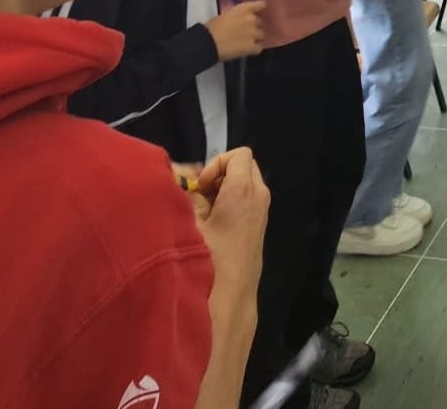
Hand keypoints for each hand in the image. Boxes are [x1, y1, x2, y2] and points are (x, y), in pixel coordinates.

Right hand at [182, 148, 267, 298]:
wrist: (231, 293)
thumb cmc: (209, 254)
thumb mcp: (191, 221)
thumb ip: (188, 194)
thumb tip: (184, 177)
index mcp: (244, 189)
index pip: (239, 154)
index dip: (216, 163)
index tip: (200, 186)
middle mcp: (259, 196)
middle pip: (243, 166)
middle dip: (219, 174)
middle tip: (200, 194)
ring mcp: (262, 211)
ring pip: (245, 184)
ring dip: (223, 189)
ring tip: (202, 210)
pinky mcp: (259, 225)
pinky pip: (247, 200)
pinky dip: (230, 202)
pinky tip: (212, 223)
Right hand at [203, 0, 267, 60]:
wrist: (208, 43)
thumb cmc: (211, 29)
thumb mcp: (224, 16)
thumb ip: (236, 17)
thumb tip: (238, 22)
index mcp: (243, 9)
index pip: (260, 5)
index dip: (260, 8)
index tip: (260, 10)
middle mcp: (251, 19)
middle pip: (260, 22)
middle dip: (254, 26)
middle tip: (244, 32)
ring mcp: (254, 33)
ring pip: (261, 35)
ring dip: (255, 38)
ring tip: (244, 43)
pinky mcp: (253, 47)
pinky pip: (259, 48)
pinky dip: (254, 49)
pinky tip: (246, 51)